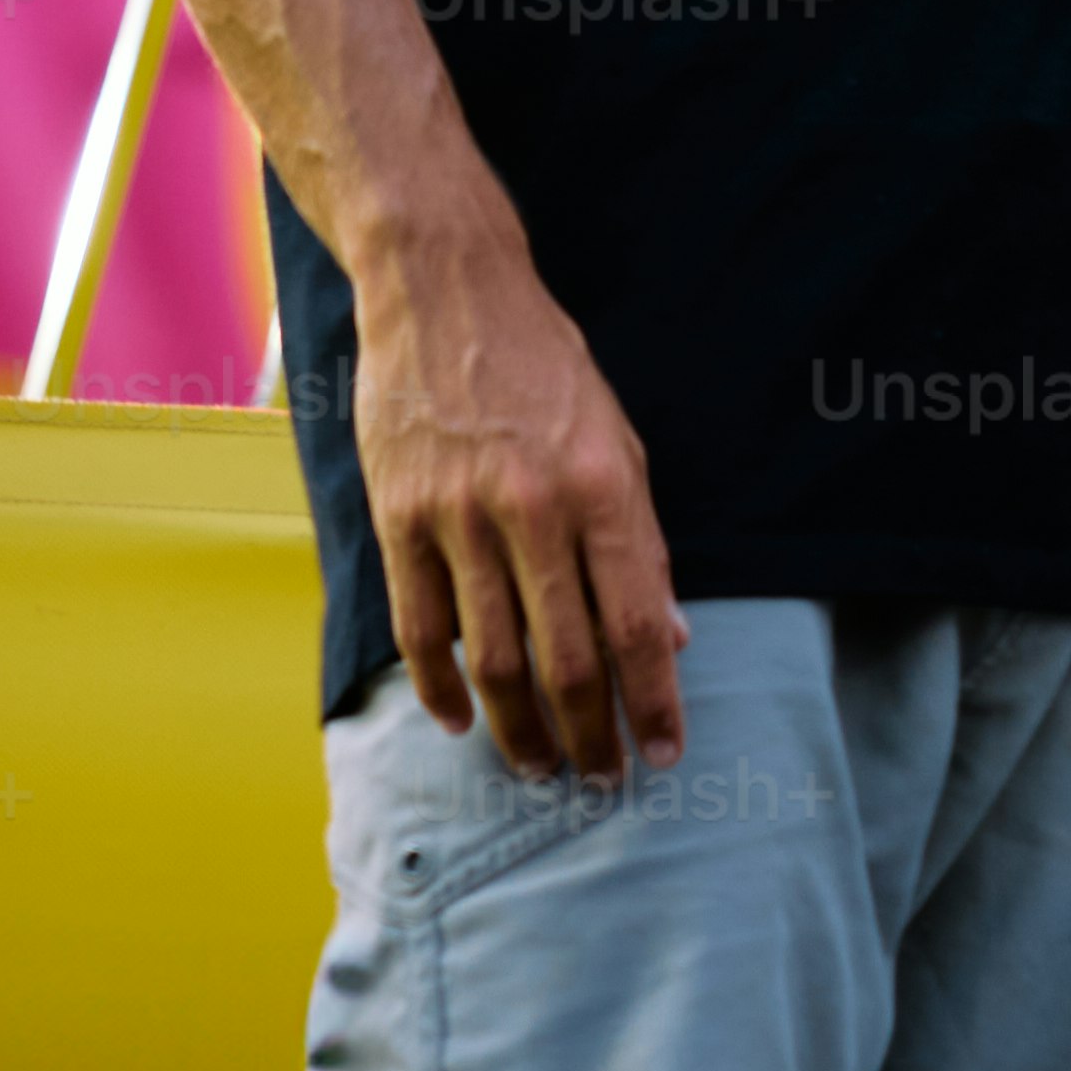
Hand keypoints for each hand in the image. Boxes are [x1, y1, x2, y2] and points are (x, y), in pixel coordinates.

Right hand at [351, 211, 688, 780]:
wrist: (446, 290)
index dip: (654, 699)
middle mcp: (535, 505)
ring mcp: (459, 514)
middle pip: (566, 658)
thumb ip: (642, 538)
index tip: (664, 751)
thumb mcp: (619, 437)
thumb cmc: (544, 365)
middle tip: (600, 779)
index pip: (639, 621)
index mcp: (604, 484)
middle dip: (589, 735)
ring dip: (519, 731)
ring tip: (539, 769)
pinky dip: (439, 689)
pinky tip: (460, 720)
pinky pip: (419, 629)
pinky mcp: (399, 517)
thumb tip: (671, 633)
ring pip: (493, 660)